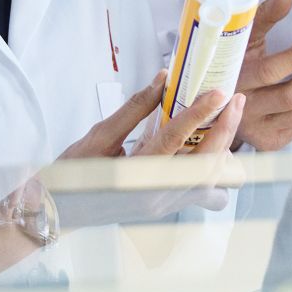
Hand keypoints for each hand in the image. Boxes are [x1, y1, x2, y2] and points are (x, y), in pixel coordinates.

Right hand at [53, 70, 247, 224]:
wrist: (58, 211)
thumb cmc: (72, 174)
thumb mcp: (100, 136)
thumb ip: (135, 108)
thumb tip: (163, 79)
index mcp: (135, 174)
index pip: (175, 139)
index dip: (200, 114)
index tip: (219, 93)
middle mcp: (155, 194)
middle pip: (205, 163)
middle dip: (225, 129)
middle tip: (233, 100)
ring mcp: (163, 205)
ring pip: (210, 181)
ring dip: (223, 149)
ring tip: (225, 120)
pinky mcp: (165, 207)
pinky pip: (201, 191)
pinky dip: (212, 168)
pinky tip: (209, 145)